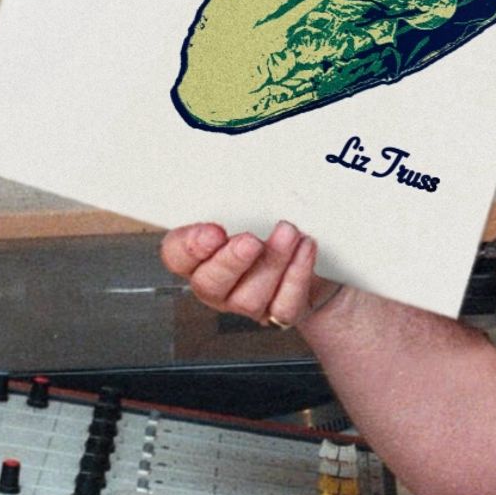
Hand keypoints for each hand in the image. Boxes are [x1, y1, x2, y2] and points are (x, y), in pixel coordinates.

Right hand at [159, 220, 337, 328]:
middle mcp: (220, 285)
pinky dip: (296, 275)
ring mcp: (249, 303)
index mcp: (202, 257)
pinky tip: (305, 249)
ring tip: (289, 234)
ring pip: (249, 298)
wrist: (319, 263)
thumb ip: (240, 203)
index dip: (189, 248)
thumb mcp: (254, 210)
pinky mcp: (281, 313)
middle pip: (209, 284)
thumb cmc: (277, 230)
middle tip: (250, 241)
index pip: (176, 257)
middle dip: (230, 262)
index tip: (213, 231)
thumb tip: (243, 181)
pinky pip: (284, 306)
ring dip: (272, 262)